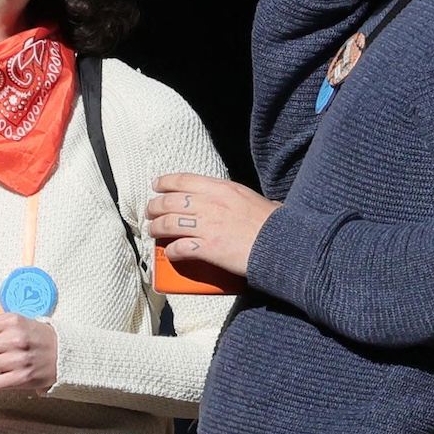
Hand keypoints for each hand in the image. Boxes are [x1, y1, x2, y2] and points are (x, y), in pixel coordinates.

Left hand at [147, 171, 274, 288]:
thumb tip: (237, 200)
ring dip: (157, 228)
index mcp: (222, 189)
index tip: (156, 185)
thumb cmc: (274, 223)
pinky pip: (180, 248)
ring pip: (169, 224)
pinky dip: (171, 251)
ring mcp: (208, 226)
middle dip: (155, 207)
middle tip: (151, 212)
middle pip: (170, 201)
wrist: (283, 243)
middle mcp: (211, 204)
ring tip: (153, 231)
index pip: (184, 180)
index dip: (165, 182)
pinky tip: (170, 253)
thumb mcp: (253, 198)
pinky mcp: (208, 248)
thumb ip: (237, 197)